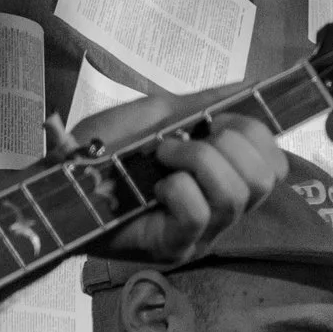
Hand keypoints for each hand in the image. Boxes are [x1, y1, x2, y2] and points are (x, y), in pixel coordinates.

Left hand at [64, 84, 288, 265]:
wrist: (57, 183)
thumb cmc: (105, 152)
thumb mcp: (159, 115)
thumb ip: (205, 104)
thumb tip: (251, 86)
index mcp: (226, 180)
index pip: (275, 164)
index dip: (253, 134)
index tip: (211, 123)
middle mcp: (223, 211)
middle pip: (265, 179)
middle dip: (226, 145)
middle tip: (181, 142)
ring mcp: (203, 234)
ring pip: (236, 194)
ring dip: (197, 160)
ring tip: (162, 157)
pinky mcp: (176, 246)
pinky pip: (199, 212)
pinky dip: (176, 187)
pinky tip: (153, 187)